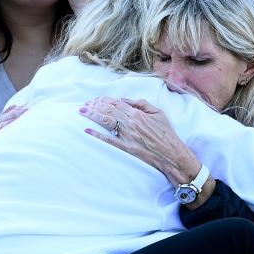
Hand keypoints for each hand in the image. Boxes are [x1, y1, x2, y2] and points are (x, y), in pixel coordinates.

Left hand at [80, 96, 200, 186]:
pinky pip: (108, 140)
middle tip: (84, 105)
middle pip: (108, 111)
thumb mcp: (158, 113)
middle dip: (94, 106)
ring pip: (106, 122)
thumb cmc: (166, 133)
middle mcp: (130, 123)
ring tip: (82, 112)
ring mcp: (127, 135)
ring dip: (92, 115)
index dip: (104, 100)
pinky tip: (86, 130)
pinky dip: (96, 135)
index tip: (95, 99)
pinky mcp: (125, 147)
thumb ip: (141, 104)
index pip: (116, 103)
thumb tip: (125, 100)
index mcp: (137, 113)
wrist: (171, 154)